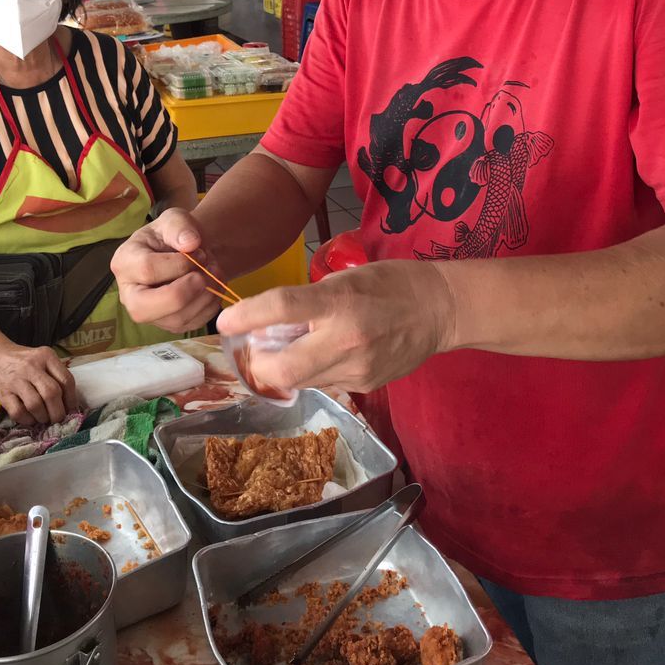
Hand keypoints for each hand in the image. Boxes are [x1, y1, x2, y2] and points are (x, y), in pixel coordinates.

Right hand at [0, 342, 77, 426]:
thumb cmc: (25, 361)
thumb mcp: (43, 359)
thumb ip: (57, 375)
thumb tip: (70, 403)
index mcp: (46, 356)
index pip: (66, 380)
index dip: (72, 399)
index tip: (72, 410)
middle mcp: (31, 367)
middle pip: (52, 393)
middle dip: (58, 412)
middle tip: (58, 419)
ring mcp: (16, 380)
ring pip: (35, 405)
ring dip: (43, 417)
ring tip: (44, 419)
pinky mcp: (3, 393)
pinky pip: (18, 412)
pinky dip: (27, 420)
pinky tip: (30, 419)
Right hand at [112, 209, 222, 333]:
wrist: (189, 250)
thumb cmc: (175, 234)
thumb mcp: (175, 218)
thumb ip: (180, 226)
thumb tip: (190, 243)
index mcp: (125, 262)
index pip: (147, 270)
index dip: (179, 264)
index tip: (199, 252)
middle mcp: (129, 293)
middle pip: (143, 309)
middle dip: (182, 294)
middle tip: (203, 276)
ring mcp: (149, 313)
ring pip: (173, 320)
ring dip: (203, 298)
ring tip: (214, 275)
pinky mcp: (169, 323)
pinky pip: (191, 325)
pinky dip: (209, 307)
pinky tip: (214, 288)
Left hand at [216, 261, 456, 395]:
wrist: (441, 310)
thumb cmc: (390, 283)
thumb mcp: (347, 279)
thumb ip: (308, 302)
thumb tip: (268, 325)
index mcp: (341, 304)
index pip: (281, 309)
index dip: (245, 316)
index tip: (223, 321)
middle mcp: (346, 341)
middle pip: (281, 369)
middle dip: (257, 365)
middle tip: (252, 349)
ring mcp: (357, 370)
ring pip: (299, 382)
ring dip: (282, 369)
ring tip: (287, 348)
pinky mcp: (366, 386)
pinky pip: (324, 384)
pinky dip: (312, 372)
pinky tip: (321, 354)